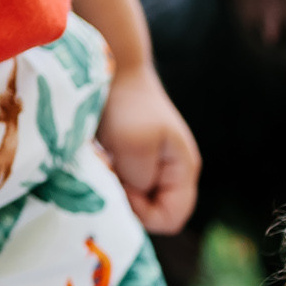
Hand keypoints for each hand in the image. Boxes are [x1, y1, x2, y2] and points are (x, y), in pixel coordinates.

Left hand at [95, 63, 199, 235]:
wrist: (112, 67)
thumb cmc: (126, 103)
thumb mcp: (134, 145)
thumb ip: (140, 180)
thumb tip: (134, 196)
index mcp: (184, 170)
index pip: (171, 219)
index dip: (143, 214)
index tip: (122, 188)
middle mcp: (174, 173)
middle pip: (156, 212)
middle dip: (130, 203)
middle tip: (110, 176)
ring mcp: (156, 166)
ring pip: (139, 200)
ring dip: (118, 190)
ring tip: (104, 165)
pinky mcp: (136, 159)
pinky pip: (127, 187)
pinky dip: (111, 179)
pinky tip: (101, 160)